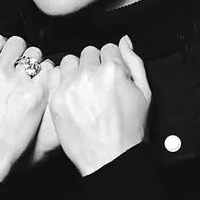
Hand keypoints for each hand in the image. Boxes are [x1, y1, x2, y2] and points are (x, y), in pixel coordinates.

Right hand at [0, 34, 53, 181]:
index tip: (6, 58)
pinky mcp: (35, 96)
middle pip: (17, 43)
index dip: (2, 48)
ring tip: (33, 77)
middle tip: (21, 67)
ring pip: (35, 55)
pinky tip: (44, 87)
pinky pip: (48, 72)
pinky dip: (48, 76)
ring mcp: (18, 82)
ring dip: (35, 63)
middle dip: (20, 53)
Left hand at [49, 35, 150, 176]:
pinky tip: (72, 94)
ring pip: (70, 61)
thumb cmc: (128, 130)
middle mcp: (90, 75)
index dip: (112, 62)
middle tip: (98, 85)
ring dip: (76, 70)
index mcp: (113, 71)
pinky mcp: (56, 99)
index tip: (111, 75)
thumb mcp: (144, 94)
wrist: (109, 159)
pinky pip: (54, 75)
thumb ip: (134, 62)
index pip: (109, 48)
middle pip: (88, 52)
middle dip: (94, 65)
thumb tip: (125, 40)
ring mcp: (70, 86)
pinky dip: (62, 81)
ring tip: (84, 89)